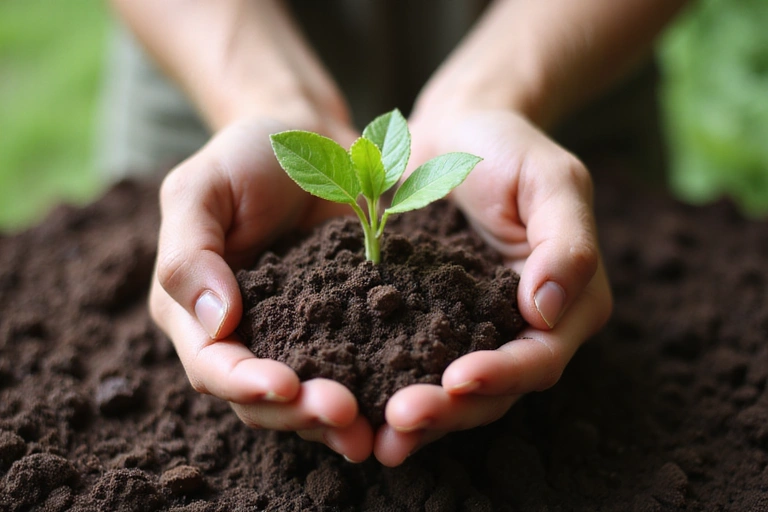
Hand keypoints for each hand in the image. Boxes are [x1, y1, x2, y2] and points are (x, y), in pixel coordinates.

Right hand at [149, 117, 373, 462]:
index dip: (244, 384)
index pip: (212, 365)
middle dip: (300, 413)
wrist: (312, 141)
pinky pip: (358, 366)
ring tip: (376, 432)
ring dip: (339, 419)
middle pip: (263, 399)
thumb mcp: (200, 189)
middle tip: (344, 417)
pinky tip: (404, 400)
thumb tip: (215, 321)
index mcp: (197, 311)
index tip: (284, 386)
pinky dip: (376, 389)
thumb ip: (190, 253)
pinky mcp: (346, 326)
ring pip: (311, 397)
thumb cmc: (246, 156)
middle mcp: (246, 336)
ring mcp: (299, 336)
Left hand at [374, 109, 612, 465]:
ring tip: (378, 438)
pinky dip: (389, 385)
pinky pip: (413, 363)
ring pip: (454, 391)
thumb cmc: (508, 147)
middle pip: (495, 390)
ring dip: (420, 416)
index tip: (457, 379)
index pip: (541, 356)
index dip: (503, 375)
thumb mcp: (551, 179)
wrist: (453, 133)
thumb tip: (549, 310)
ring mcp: (475, 330)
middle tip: (402, 421)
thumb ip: (567, 241)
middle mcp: (524, 329)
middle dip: (450, 410)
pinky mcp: (430, 322)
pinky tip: (359, 405)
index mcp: (569, 303)